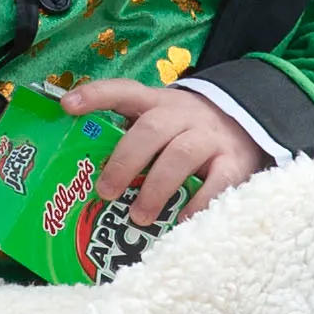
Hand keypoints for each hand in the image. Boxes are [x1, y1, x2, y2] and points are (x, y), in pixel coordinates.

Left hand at [53, 76, 270, 230]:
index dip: (96, 95)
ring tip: (139, 217)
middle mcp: (183, 115)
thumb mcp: (159, 124)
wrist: (245, 125)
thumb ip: (129, 139)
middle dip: (125, 160)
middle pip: (152, 129)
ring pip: (182, 155)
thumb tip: (79, 173)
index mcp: (156, 104)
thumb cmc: (184, 132)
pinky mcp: (234, 161)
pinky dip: (199, 203)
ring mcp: (210, 137)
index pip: (123, 91)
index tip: (68, 106)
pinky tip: (182, 221)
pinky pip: (217, 181)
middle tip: (105, 192)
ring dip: (157, 187)